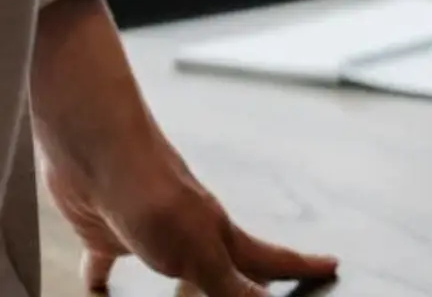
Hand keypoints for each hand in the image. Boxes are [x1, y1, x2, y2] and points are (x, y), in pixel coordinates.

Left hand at [31, 0, 337, 293]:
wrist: (98, 151)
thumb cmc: (150, 189)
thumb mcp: (198, 250)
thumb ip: (230, 283)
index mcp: (219, 235)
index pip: (270, 257)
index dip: (301, 266)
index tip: (330, 265)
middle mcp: (193, 232)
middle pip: (230, 260)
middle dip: (253, 275)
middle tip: (272, 283)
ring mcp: (153, 230)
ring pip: (176, 263)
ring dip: (185, 280)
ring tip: (187, 294)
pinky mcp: (110, 231)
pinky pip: (109, 261)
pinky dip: (104, 275)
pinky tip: (99, 286)